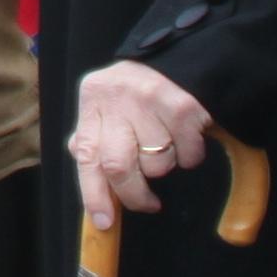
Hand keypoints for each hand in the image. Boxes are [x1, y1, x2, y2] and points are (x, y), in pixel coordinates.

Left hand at [70, 60, 218, 231]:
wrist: (179, 54)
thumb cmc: (137, 93)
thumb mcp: (107, 106)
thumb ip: (94, 139)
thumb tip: (89, 177)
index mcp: (93, 99)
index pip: (85, 154)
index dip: (93, 194)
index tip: (104, 222)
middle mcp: (117, 96)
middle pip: (118, 165)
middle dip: (134, 194)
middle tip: (147, 203)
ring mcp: (150, 98)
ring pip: (157, 164)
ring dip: (166, 166)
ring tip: (167, 144)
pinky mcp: (184, 104)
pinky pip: (188, 154)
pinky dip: (191, 156)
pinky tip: (187, 137)